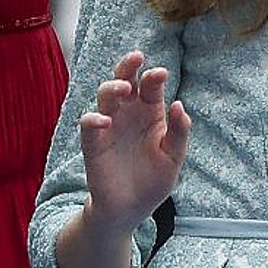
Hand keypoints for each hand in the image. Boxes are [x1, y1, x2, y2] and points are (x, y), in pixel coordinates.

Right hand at [79, 51, 190, 235]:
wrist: (130, 210)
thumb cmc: (154, 180)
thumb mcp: (174, 156)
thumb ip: (179, 131)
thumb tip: (178, 104)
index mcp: (151, 112)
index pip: (151, 86)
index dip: (154, 76)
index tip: (161, 73)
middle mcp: (129, 113)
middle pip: (125, 80)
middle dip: (128, 66)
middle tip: (136, 57)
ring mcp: (110, 126)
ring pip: (105, 96)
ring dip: (112, 87)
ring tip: (122, 88)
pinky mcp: (94, 144)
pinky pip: (89, 125)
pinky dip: (94, 120)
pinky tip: (105, 121)